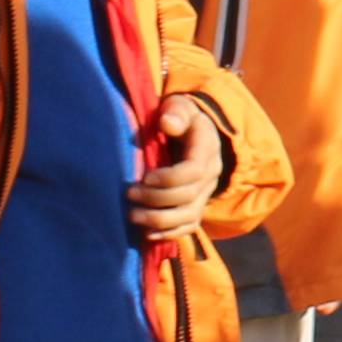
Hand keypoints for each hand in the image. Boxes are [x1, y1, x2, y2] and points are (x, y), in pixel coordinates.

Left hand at [127, 102, 229, 240]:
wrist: (192, 132)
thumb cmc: (179, 117)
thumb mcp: (180, 107)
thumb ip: (176, 113)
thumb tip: (167, 123)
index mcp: (207, 148)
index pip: (194, 171)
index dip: (169, 178)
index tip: (144, 177)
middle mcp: (211, 174)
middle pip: (189, 196)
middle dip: (156, 199)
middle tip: (129, 194)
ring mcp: (206, 193)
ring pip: (189, 216)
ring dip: (160, 221)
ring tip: (133, 216)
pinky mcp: (197, 206)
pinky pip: (188, 226)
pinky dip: (169, 234)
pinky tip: (147, 234)